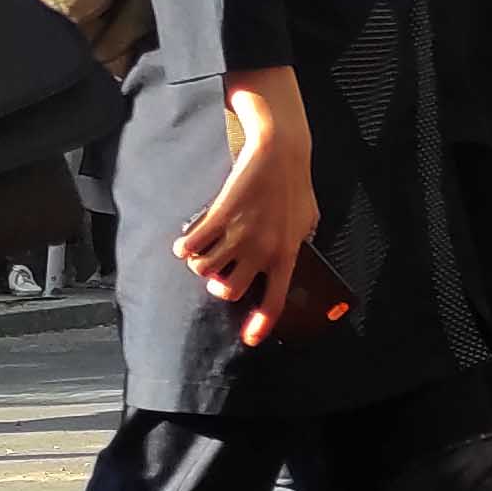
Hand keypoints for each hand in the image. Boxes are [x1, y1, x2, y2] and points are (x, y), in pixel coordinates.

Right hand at [178, 65, 325, 346]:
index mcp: (287, 254)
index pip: (274, 300)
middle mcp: (262, 250)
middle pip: (228, 291)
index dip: (260, 324)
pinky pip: (191, 245)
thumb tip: (295, 256)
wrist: (280, 150)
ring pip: (205, 270)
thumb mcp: (307, 219)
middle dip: (219, 284)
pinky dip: (184, 246)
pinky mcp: (219, 215)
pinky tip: (186, 241)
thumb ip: (299, 242)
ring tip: (203, 250)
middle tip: (219, 270)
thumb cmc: (295, 184)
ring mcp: (239, 234)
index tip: (249, 339)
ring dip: (200, 263)